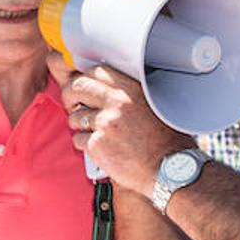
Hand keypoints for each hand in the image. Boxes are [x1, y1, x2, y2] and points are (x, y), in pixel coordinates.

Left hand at [52, 57, 191, 195]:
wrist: (170, 168)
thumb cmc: (165, 140)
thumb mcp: (153, 105)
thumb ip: (128, 94)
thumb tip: (104, 88)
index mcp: (131, 89)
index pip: (96, 71)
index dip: (85, 78)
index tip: (83, 86)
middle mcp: (117, 102)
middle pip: (77, 87)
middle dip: (69, 95)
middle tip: (72, 104)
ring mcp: (105, 124)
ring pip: (75, 116)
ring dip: (79, 124)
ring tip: (93, 132)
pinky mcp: (97, 145)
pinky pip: (78, 139)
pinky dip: (86, 145)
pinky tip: (101, 149)